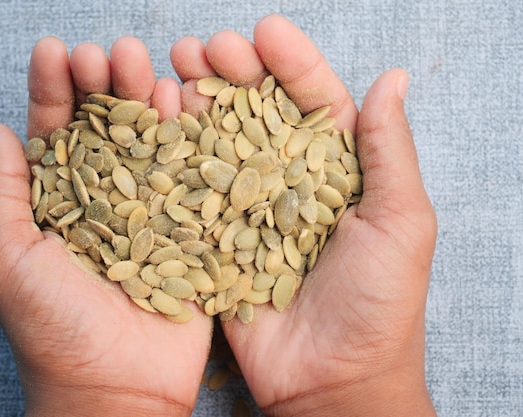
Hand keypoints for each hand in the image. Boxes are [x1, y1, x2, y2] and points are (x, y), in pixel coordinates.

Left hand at [0, 37, 211, 416]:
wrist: (119, 388)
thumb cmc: (53, 330)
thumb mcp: (6, 259)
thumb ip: (2, 193)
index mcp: (58, 201)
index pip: (55, 132)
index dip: (53, 90)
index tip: (55, 52)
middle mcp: (105, 198)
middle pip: (105, 127)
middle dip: (102, 84)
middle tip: (104, 53)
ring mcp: (150, 208)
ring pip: (148, 140)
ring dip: (143, 96)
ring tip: (139, 60)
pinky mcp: (189, 225)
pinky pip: (189, 172)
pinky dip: (186, 134)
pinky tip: (179, 100)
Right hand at [171, 15, 437, 416]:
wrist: (332, 379)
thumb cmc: (379, 305)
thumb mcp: (401, 222)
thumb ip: (388, 150)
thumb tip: (393, 78)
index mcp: (337, 170)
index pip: (313, 101)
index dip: (291, 63)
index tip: (265, 30)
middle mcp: (289, 180)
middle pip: (259, 113)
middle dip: (234, 73)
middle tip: (206, 45)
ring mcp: (248, 207)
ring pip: (221, 142)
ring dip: (198, 102)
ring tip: (174, 66)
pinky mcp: (215, 237)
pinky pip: (193, 190)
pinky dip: (174, 154)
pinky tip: (158, 121)